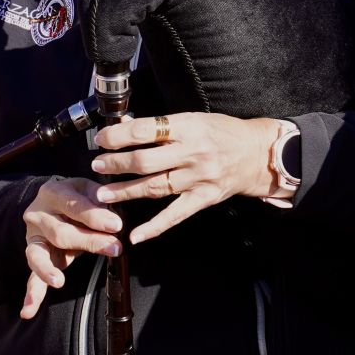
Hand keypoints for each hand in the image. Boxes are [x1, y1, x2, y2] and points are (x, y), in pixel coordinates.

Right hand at [21, 176, 124, 318]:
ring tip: (59, 281)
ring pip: (38, 255)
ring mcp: (33, 236)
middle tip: (115, 248)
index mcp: (53, 192)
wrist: (52, 199)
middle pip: (61, 233)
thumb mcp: (89, 189)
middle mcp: (37, 214)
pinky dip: (32, 293)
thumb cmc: (78, 195)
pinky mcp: (34, 253)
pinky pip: (31, 274)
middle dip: (89, 241)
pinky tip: (29, 310)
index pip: (74, 206)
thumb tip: (114, 219)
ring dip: (49, 270)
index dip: (95, 216)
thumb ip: (99, 201)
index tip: (117, 225)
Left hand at [91, 113, 284, 243]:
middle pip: (146, 161)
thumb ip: (161, 125)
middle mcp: (193, 153)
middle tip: (98, 165)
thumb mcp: (194, 119)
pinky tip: (136, 235)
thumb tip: (124, 127)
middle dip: (116, 164)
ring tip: (103, 194)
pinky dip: (155, 227)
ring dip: (125, 191)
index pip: (145, 131)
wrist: (257, 153)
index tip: (102, 139)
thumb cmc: (223, 132)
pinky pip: (176, 215)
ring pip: (155, 187)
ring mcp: (199, 178)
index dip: (118, 135)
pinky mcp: (204, 198)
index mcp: (189, 128)